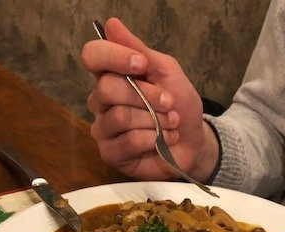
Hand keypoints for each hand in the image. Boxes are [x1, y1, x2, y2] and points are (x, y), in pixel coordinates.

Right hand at [81, 18, 218, 181]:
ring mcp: (103, 129)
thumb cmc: (179, 106)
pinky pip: (128, 141)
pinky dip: (152, 139)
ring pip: (119, 116)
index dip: (114, 56)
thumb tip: (111, 24)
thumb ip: (140, 50)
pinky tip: (162, 141)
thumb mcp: (166, 73)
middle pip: (107, 88)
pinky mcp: (110, 154)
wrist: (192, 143)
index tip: (142, 64)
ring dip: (154, 120)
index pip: (92, 56)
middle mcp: (101, 102)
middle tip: (169, 104)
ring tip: (170, 125)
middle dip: (147, 96)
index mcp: (111, 76)